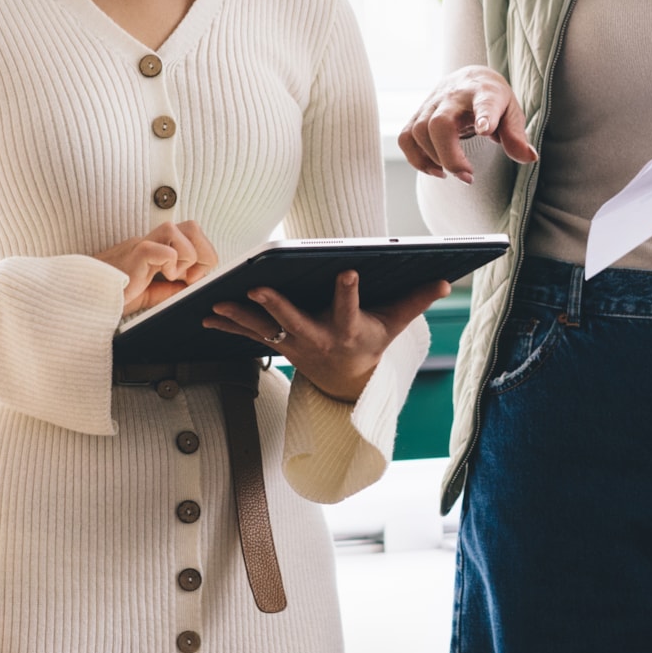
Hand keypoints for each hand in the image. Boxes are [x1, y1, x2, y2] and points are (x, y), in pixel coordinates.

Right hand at [93, 220, 220, 317]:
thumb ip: (167, 290)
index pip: (192, 235)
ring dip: (187, 256)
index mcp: (155, 249)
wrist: (81, 297)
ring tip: (174, 276)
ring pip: (177, 230)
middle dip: (204, 252)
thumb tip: (190, 287)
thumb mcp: (146, 294)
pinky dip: (172, 263)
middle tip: (192, 277)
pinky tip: (161, 277)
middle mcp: (149, 242)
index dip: (203, 255)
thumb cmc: (108, 294)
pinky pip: (164, 249)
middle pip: (192, 226)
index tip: (193, 279)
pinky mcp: (134, 255)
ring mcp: (140, 246)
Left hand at [204, 269, 447, 405]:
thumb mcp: (394, 326)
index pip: (349, 308)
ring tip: (216, 303)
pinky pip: (248, 335)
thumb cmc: (370, 342)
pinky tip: (204, 315)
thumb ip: (416, 300)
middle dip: (275, 305)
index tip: (347, 271)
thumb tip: (447, 281)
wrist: (347, 381)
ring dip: (238, 317)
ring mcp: (292, 344)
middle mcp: (317, 339)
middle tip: (258, 287)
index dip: (348, 292)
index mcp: (348, 331)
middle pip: (294, 321)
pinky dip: (226, 326)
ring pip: (263, 329)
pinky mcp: (277, 344)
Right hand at [399, 67, 536, 182]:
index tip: (485, 130)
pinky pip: (406, 138)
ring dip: (432, 159)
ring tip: (453, 172)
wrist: (470, 78)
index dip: (485, 115)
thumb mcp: (512, 113)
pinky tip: (435, 169)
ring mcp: (432, 104)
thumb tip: (529, 157)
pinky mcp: (418, 114)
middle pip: (439, 123)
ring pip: (418, 132)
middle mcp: (454, 96)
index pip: (484, 102)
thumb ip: (517, 136)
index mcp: (484, 93)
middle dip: (449, 155)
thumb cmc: (494, 99)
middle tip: (467, 175)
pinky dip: (416, 159)